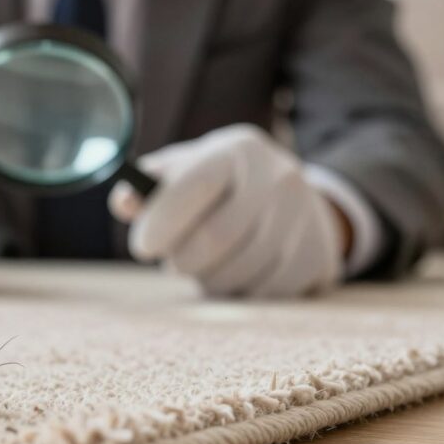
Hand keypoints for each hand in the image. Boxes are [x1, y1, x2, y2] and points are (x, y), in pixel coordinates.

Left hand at [109, 124, 342, 297]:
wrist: (287, 195)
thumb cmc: (216, 186)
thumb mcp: (182, 172)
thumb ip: (148, 188)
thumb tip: (124, 201)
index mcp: (237, 151)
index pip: (198, 185)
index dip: (164, 220)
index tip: (143, 247)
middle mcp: (279, 177)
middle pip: (217, 238)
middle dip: (184, 259)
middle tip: (175, 262)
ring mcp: (305, 217)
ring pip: (241, 272)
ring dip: (209, 279)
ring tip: (205, 265)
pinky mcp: (319, 255)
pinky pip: (266, 292)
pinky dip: (240, 292)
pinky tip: (236, 273)